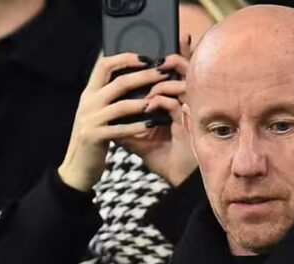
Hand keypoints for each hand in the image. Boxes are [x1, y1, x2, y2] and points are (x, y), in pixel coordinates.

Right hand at [57, 53, 170, 192]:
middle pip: (118, 82)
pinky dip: (139, 126)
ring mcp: (90, 120)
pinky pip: (121, 128)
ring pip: (121, 105)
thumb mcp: (97, 114)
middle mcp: (88, 103)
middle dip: (144, 76)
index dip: (125, 58)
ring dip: (144, 101)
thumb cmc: (93, 139)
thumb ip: (109, 98)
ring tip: (161, 99)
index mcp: (89, 94)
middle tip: (163, 73)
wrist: (76, 168)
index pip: (104, 64)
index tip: (146, 58)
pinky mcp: (94, 137)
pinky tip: (153, 124)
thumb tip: (134, 80)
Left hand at [121, 48, 198, 187]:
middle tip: (148, 62)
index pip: (175, 71)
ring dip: (158, 83)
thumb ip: (126, 122)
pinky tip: (148, 107)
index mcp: (176, 101)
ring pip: (180, 81)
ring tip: (145, 91)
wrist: (175, 177)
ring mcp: (189, 109)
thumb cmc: (163, 156)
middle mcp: (185, 101)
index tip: (145, 57)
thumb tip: (105, 114)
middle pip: (184, 68)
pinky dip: (158, 101)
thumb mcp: (139, 137)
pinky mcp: (189, 121)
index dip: (166, 59)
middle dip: (166, 61)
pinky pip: (174, 101)